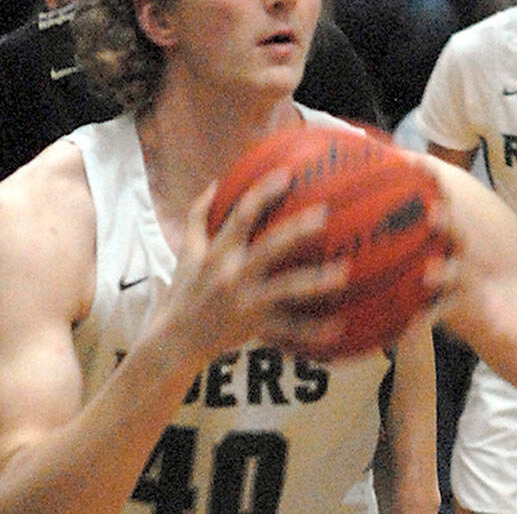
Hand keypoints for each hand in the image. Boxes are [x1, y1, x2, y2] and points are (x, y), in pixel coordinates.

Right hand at [153, 172, 348, 359]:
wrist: (172, 342)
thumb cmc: (184, 292)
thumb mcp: (186, 253)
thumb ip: (198, 218)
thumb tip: (214, 184)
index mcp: (218, 252)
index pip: (241, 215)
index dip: (263, 193)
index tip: (286, 175)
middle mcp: (232, 274)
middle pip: (270, 247)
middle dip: (297, 230)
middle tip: (324, 214)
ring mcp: (245, 302)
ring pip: (285, 289)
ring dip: (315, 281)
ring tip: (343, 272)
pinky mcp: (254, 327)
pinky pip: (287, 329)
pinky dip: (312, 330)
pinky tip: (338, 326)